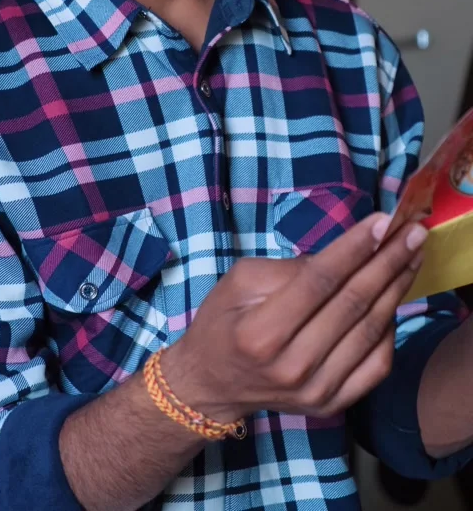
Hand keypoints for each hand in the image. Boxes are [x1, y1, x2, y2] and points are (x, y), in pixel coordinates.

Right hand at [162, 214, 426, 421]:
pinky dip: (391, 329)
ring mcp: (316, 390)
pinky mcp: (332, 404)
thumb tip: (341, 258)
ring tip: (413, 256)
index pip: (319, 281)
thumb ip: (288, 269)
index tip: (383, 220)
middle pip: (352, 304)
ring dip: (397, 288)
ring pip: (371, 332)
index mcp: (263, 332)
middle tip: (413, 232)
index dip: (353, 248)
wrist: (211, 385)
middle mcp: (293, 365)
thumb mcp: (239, 281)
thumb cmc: (222, 323)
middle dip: (388, 261)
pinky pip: (377, 364)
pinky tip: (394, 298)